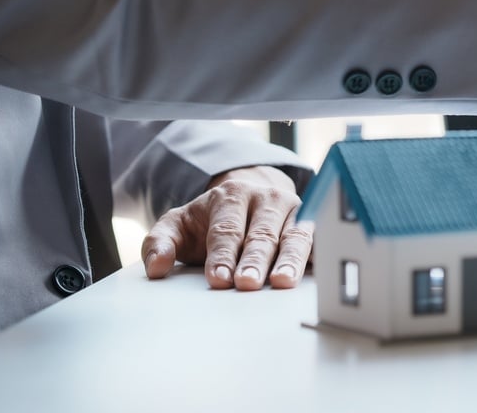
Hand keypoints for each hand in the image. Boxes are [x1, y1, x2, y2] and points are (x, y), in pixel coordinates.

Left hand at [141, 165, 312, 290]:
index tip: (218, 279)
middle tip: (247, 283)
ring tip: (283, 282)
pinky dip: (319, 255)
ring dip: (290, 259)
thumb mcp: (179, 224)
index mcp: (231, 197)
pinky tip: (319, 273)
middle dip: (254, 259)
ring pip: (295, 235)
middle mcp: (267, 199)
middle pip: (261, 233)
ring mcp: (295, 210)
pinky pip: (319, 240)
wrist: (252, 193)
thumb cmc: (211, 220)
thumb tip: (156, 268)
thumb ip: (160, 243)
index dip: (222, 255)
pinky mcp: (314, 224)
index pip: (226, 229)